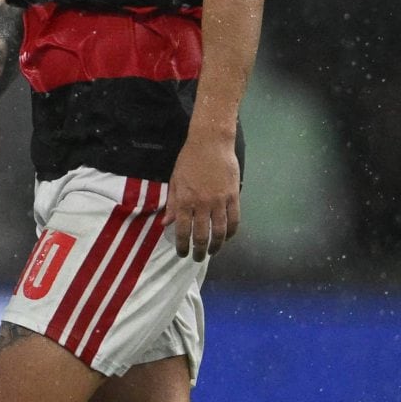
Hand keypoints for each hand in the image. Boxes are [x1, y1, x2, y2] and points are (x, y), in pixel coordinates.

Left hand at [165, 133, 240, 259]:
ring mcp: (220, 201)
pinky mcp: (234, 196)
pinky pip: (234, 220)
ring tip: (213, 252)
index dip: (182, 246)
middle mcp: (202, 204)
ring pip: (220, 231)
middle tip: (198, 258)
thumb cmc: (189, 160)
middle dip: (200, 251)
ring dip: (217, 246)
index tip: (182, 254)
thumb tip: (166, 224)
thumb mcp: (174, 181)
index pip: (183, 231)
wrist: (211, 143)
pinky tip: (226, 238)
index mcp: (184, 201)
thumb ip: (172, 204)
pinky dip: (231, 232)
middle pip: (202, 235)